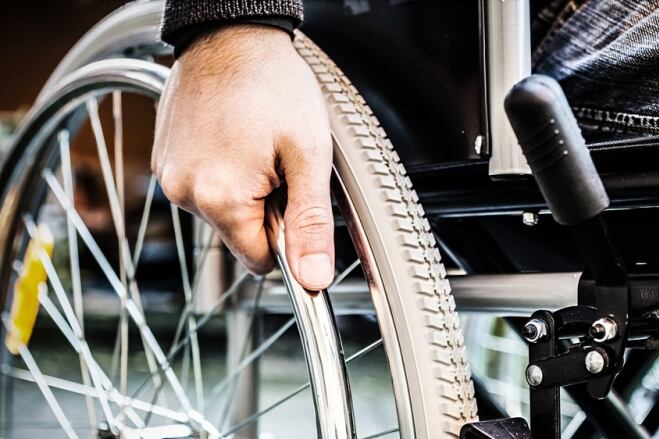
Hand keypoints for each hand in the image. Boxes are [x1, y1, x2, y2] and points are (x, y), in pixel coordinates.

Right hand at [153, 25, 333, 289]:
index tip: (295, 202)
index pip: (259, 261)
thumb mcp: (308, 155)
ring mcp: (170, 175)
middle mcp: (184, 193)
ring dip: (244, 190)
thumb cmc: (274, 86)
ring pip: (222, 212)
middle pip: (239, 236)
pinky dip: (223, 173)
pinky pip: (204, 188)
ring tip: (256, 144)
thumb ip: (310, 222)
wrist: (232, 34)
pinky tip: (235, 138)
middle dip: (266, 209)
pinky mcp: (165, 160)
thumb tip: (312, 279)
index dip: (286, 238)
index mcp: (219, 198)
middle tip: (278, 163)